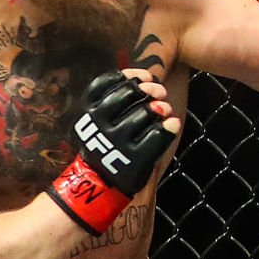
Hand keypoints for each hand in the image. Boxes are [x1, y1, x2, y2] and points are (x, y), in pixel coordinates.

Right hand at [47, 69, 179, 234]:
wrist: (100, 183)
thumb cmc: (106, 143)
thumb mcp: (99, 117)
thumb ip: (118, 94)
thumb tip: (148, 79)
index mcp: (87, 111)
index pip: (108, 82)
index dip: (131, 76)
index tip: (145, 79)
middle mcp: (98, 125)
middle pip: (131, 93)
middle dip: (150, 89)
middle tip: (159, 93)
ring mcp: (116, 143)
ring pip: (146, 112)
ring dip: (162, 107)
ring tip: (164, 110)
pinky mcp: (134, 160)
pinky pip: (158, 136)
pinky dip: (169, 127)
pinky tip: (172, 124)